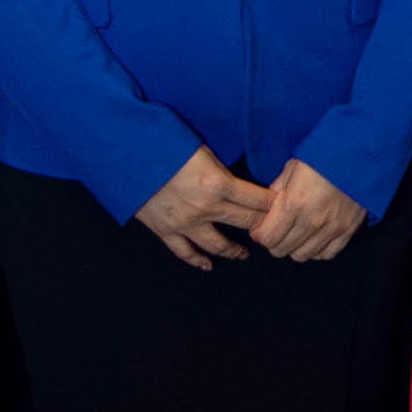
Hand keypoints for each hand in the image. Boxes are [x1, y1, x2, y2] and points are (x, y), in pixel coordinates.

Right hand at [131, 145, 269, 269]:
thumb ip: (220, 169)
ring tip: (244, 253)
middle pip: (245, 222)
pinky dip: (198, 261)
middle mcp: (206, 207)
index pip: (257, 200)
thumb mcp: (201, 150)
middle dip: (263, 226)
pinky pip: (185, 252)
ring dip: (235, 250)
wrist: (125, 156)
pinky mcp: (165, 231)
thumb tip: (235, 181)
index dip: (274, 204)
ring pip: (218, 245)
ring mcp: (185, 223)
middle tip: (273, 231)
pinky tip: (208, 265)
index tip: (285, 207)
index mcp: (218, 184)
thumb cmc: (164, 145)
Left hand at [245, 157, 369, 262]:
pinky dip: (316, 250)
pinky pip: (326, 254)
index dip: (259, 234)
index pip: (267, 237)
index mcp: (294, 203)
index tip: (260, 227)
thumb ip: (276, 190)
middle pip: (281, 249)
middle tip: (275, 229)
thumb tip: (265, 207)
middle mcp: (313, 221)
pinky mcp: (348, 230)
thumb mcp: (292, 167)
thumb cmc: (325, 156)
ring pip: (301, 255)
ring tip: (294, 233)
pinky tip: (313, 238)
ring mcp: (332, 228)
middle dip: (273, 241)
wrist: (360, 154)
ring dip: (293, 247)